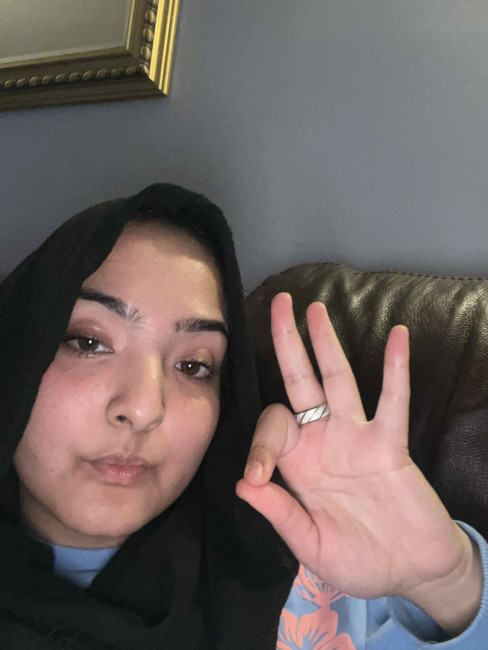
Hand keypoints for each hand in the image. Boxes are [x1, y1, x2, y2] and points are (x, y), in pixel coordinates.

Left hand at [236, 293, 481, 632]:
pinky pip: (393, 401)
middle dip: (286, 344)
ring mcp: (357, 437)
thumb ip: (280, 514)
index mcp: (298, 464)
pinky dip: (396, 370)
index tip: (258, 477)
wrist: (411, 572)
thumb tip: (243, 484)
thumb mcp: (311, 545)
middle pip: (299, 382)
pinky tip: (399, 337)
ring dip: (327, 344)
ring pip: (338, 380)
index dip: (258, 446)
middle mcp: (323, 440)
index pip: (271, 429)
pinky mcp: (390, 444)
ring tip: (316, 310)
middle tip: (277, 305)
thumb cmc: (358, 560)